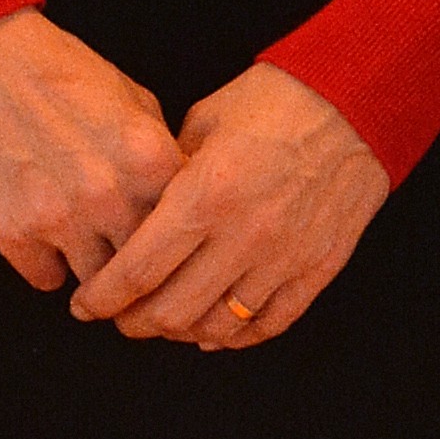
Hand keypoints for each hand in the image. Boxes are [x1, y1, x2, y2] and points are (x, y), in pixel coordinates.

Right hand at [0, 5, 177, 289]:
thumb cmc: (59, 72)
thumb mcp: (134, 100)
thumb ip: (162, 158)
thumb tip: (181, 207)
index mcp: (150, 160)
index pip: (186, 233)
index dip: (178, 239)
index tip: (167, 243)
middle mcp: (110, 196)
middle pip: (144, 269)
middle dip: (136, 264)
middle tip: (122, 253)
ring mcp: (59, 218)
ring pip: (97, 286)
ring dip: (92, 270)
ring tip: (79, 237)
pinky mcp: (12, 233)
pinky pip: (45, 280)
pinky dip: (44, 262)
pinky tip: (39, 230)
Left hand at [71, 58, 386, 349]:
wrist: (355, 100)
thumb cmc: (274, 101)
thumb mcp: (203, 123)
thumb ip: (167, 176)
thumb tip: (139, 216)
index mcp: (205, 195)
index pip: (139, 271)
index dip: (103, 299)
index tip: (84, 306)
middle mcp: (243, 235)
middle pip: (173, 311)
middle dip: (135, 323)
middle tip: (121, 318)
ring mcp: (284, 257)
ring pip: (219, 327)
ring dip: (183, 333)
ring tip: (165, 323)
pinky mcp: (317, 268)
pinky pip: (269, 323)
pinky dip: (236, 337)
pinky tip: (214, 332)